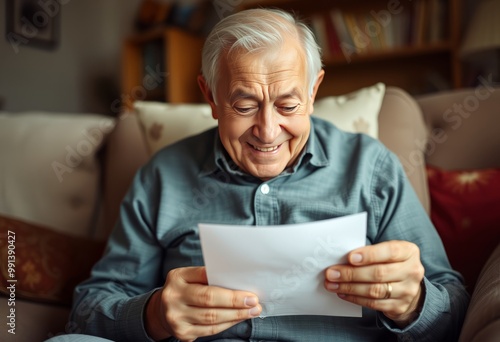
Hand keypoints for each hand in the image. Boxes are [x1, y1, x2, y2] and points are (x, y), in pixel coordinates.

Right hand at [145, 266, 261, 340]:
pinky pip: (210, 330)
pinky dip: (227, 324)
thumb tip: (237, 280)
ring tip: (252, 311)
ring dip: (236, 315)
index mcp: (177, 278)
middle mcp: (173, 297)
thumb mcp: (189, 276)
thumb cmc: (183, 289)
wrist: (161, 311)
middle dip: (235, 302)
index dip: (227, 285)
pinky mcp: (183, 333)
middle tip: (253, 302)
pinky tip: (238, 319)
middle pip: (209, 300)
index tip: (248, 290)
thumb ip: (207, 276)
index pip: (205, 278)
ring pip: (212, 318)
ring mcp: (177, 317)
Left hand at [324, 240, 423, 325]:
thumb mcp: (387, 252)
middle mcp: (412, 271)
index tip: (350, 257)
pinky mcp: (399, 307)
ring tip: (332, 284)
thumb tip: (341, 257)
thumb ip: (370, 253)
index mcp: (409, 252)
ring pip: (374, 290)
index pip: (390, 251)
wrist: (408, 288)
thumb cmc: (390, 264)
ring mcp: (407, 291)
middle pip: (379, 273)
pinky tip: (342, 293)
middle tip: (331, 273)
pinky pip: (373, 303)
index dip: (369, 255)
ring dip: (349, 287)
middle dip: (351, 273)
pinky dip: (355, 298)